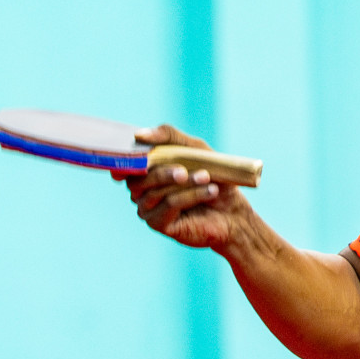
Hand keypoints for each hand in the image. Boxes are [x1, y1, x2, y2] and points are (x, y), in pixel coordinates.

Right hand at [112, 124, 251, 250]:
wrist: (231, 210)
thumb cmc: (212, 176)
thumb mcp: (194, 149)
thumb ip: (168, 137)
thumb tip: (139, 135)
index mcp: (144, 169)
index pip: (127, 161)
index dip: (130, 159)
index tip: (144, 157)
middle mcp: (139, 189)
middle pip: (139, 178)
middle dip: (166, 172)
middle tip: (187, 170)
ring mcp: (146, 208)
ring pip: (155, 192)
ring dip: (185, 183)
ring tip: (207, 178)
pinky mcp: (157, 223)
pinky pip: (168, 205)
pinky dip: (191, 195)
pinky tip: (210, 191)